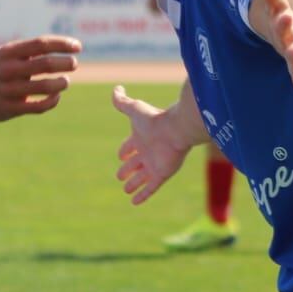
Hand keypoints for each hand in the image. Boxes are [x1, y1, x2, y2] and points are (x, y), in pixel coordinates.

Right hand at [0, 35, 81, 119]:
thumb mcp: (7, 53)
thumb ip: (30, 49)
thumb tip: (66, 46)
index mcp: (8, 52)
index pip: (41, 43)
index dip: (63, 44)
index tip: (78, 47)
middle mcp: (8, 70)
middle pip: (46, 64)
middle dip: (66, 63)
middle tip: (73, 64)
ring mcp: (8, 90)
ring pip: (46, 87)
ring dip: (62, 83)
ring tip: (65, 81)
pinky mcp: (10, 109)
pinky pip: (40, 106)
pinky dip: (53, 100)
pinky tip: (56, 95)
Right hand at [112, 86, 194, 204]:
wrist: (176, 130)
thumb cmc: (154, 119)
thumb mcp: (134, 109)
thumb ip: (122, 101)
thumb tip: (116, 89)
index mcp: (141, 138)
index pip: (130, 146)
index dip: (124, 150)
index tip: (120, 155)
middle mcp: (148, 152)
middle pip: (135, 163)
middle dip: (127, 169)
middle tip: (120, 176)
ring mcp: (154, 164)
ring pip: (141, 177)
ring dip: (133, 184)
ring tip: (125, 190)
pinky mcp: (161, 175)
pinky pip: (150, 188)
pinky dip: (142, 195)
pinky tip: (134, 202)